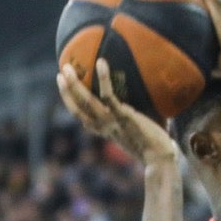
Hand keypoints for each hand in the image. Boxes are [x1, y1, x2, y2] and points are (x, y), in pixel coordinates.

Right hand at [57, 61, 179, 162]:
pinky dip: (103, 78)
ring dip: (74, 84)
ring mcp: (112, 122)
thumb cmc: (155, 144)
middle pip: (78, 109)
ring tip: (67, 66)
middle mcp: (105, 128)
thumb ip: (135, 116)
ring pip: (86, 101)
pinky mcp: (122, 116)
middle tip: (61, 73)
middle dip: (67, 91)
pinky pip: (108, 95)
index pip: (83, 118)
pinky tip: (101, 62)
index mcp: (106, 132)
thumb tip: (148, 97)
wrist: (160, 158)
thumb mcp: (138, 129)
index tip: (65, 89)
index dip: (71, 103)